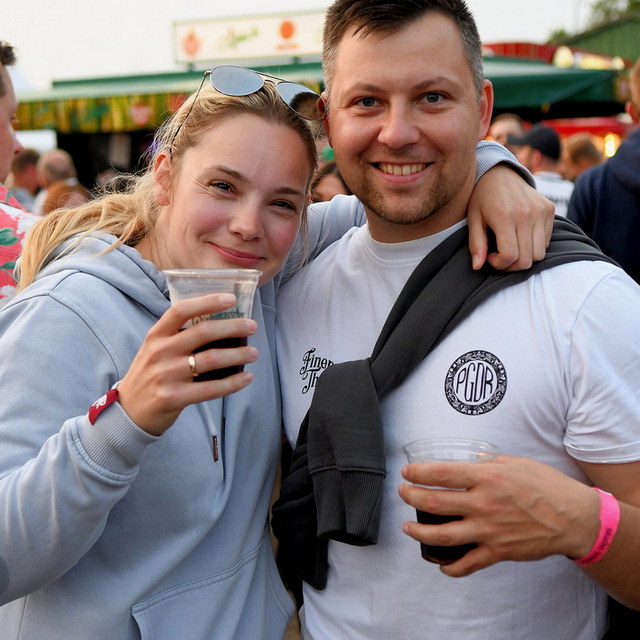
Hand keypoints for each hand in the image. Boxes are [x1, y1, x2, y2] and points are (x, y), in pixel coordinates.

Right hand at [117, 293, 257, 435]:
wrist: (128, 411)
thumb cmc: (151, 374)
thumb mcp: (155, 349)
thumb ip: (179, 336)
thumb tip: (220, 323)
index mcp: (156, 335)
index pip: (181, 310)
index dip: (207, 302)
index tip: (231, 298)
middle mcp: (160, 352)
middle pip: (203, 332)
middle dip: (233, 327)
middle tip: (252, 326)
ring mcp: (166, 375)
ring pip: (211, 359)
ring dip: (238, 354)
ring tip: (254, 352)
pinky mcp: (174, 397)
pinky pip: (211, 389)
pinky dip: (233, 382)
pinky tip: (247, 378)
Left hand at [398, 455, 599, 576]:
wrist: (573, 518)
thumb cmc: (547, 486)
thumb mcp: (516, 462)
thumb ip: (490, 461)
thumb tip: (471, 461)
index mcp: (486, 477)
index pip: (442, 473)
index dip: (419, 473)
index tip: (407, 472)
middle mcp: (483, 504)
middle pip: (434, 502)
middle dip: (411, 497)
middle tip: (402, 493)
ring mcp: (489, 530)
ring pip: (443, 535)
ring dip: (420, 532)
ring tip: (408, 528)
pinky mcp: (498, 551)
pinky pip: (469, 563)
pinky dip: (452, 567)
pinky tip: (441, 564)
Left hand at [468, 164, 553, 270]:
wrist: (499, 172)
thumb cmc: (482, 198)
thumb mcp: (473, 220)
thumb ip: (476, 244)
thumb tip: (477, 267)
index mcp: (505, 216)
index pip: (510, 255)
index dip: (500, 264)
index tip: (490, 256)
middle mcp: (526, 214)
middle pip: (527, 260)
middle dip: (511, 265)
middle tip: (499, 256)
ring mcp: (541, 210)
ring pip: (539, 254)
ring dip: (524, 257)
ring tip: (510, 247)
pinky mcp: (549, 209)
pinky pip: (547, 241)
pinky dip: (534, 245)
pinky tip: (520, 237)